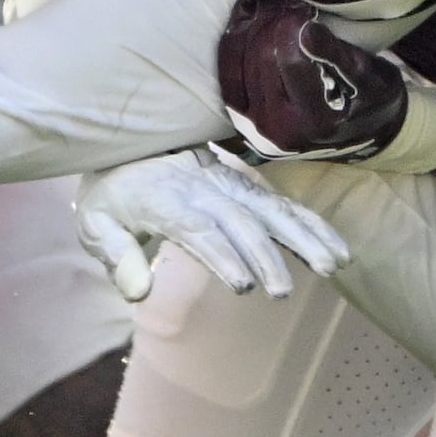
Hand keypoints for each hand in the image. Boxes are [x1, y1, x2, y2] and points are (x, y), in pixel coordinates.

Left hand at [72, 148, 346, 305]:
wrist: (126, 142)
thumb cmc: (112, 194)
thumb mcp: (97, 224)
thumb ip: (118, 257)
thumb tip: (138, 294)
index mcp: (163, 199)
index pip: (197, 228)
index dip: (221, 255)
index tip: (242, 285)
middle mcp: (201, 188)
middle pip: (241, 220)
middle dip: (265, 256)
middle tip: (281, 293)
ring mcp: (228, 183)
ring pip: (272, 208)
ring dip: (303, 237)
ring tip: (331, 266)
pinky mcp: (247, 184)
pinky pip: (284, 203)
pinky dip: (312, 224)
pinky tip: (338, 250)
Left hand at [219, 0, 413, 160]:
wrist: (360, 128)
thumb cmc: (372, 98)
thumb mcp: (371, 76)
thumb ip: (338, 54)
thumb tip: (306, 29)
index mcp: (318, 122)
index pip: (292, 63)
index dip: (292, 25)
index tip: (302, 2)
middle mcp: (282, 128)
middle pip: (264, 59)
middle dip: (273, 21)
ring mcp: (258, 125)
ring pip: (241, 62)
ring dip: (253, 26)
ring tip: (270, 3)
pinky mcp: (243, 116)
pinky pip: (227, 74)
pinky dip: (233, 41)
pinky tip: (245, 16)